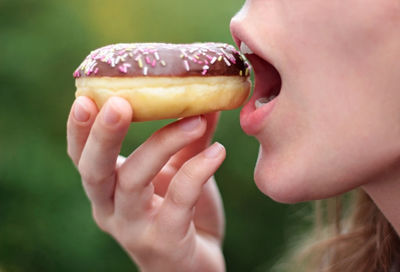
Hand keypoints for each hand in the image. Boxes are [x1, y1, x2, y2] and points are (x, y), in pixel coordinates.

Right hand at [67, 96, 225, 271]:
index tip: (87, 97)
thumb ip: (187, 137)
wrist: (195, 267)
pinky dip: (198, 171)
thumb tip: (205, 97)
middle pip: (93, 170)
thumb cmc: (181, 215)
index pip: (81, 156)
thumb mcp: (179, 170)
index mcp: (107, 189)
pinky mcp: (164, 242)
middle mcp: (111, 209)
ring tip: (195, 120)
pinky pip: (178, 200)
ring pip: (134, 181)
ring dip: (162, 144)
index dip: (79, 129)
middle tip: (118, 104)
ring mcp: (134, 228)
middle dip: (103, 136)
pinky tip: (218, 152)